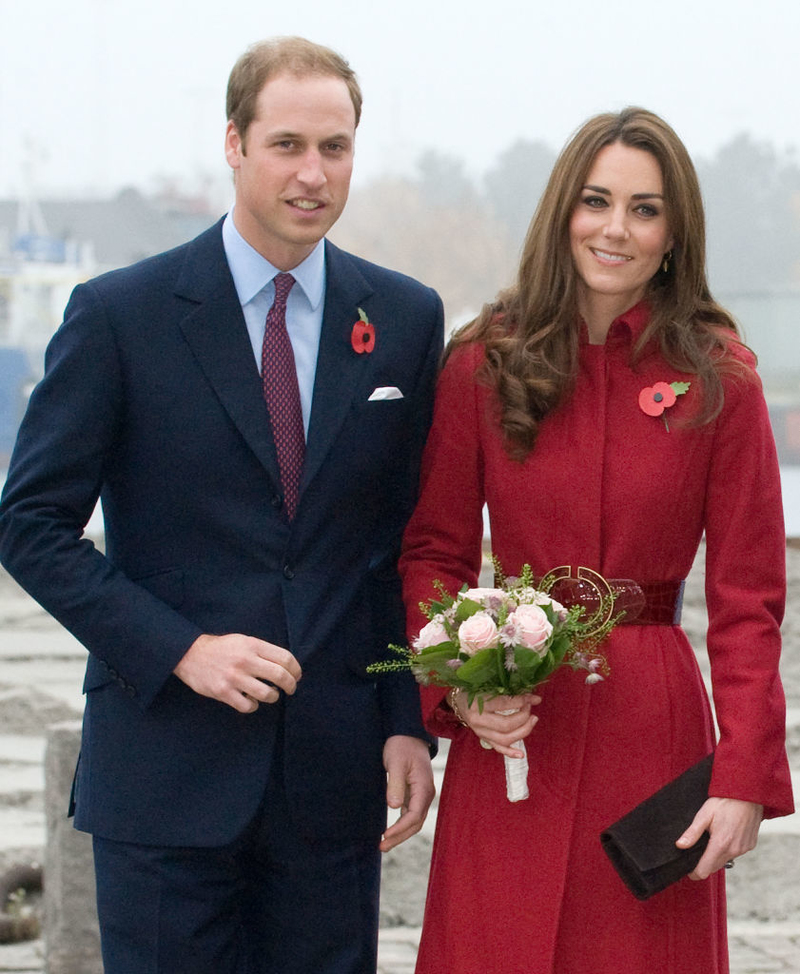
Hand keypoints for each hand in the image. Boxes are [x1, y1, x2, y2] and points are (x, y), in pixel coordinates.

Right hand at [173, 633, 301, 712]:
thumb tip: (286, 666)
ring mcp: (234, 677)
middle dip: (291, 685)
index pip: (285, 657)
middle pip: (280, 676)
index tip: (297, 675)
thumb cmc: (221, 648)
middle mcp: (245, 660)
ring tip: (271, 694)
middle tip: (291, 689)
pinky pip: (248, 706)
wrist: (190, 654)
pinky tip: (252, 701)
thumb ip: (263, 651)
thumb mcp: (243, 640)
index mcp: (252, 645)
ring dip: (273, 697)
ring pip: (267, 694)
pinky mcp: (223, 692)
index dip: (296, 669)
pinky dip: (254, 706)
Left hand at [380, 736, 434, 851]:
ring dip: (401, 834)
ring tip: (384, 844)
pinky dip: (401, 825)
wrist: (408, 734)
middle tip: (381, 847)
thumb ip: (395, 784)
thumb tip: (394, 806)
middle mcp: (426, 794)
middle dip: (400, 837)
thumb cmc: (401, 746)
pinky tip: (390, 831)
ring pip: (414, 821)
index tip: (384, 835)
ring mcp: (422, 795)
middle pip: (416, 823)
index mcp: (424, 788)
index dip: (400, 828)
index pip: (414, 815)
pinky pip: (411, 814)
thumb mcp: (396, 763)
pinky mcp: (416, 794)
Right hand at [450, 691, 539, 757]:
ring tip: (533, 720)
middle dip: (523, 717)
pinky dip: (510, 752)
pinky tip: (521, 754)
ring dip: (523, 731)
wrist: (459, 701)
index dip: (521, 701)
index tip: (531, 698)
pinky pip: (498, 748)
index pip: (504, 704)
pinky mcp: (483, 739)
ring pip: (505, 739)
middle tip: (530, 708)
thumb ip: (509, 690)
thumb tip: (535, 698)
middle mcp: (478, 721)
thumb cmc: (473, 690)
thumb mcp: (487, 686)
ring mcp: (480, 732)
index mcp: (477, 704)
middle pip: (506, 725)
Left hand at [676, 796, 762, 879]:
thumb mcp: (704, 814)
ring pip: (725, 860)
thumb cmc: (725, 801)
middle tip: (696, 850)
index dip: (694, 872)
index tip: (688, 868)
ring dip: (716, 856)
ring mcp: (744, 849)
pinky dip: (728, 849)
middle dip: (704, 863)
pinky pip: (735, 853)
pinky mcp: (750, 845)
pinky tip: (724, 835)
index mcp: (720, 844)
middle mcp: (734, 850)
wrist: (748, 793)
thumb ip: (692, 833)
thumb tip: (680, 846)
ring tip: (711, 839)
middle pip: (714, 867)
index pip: (704, 871)